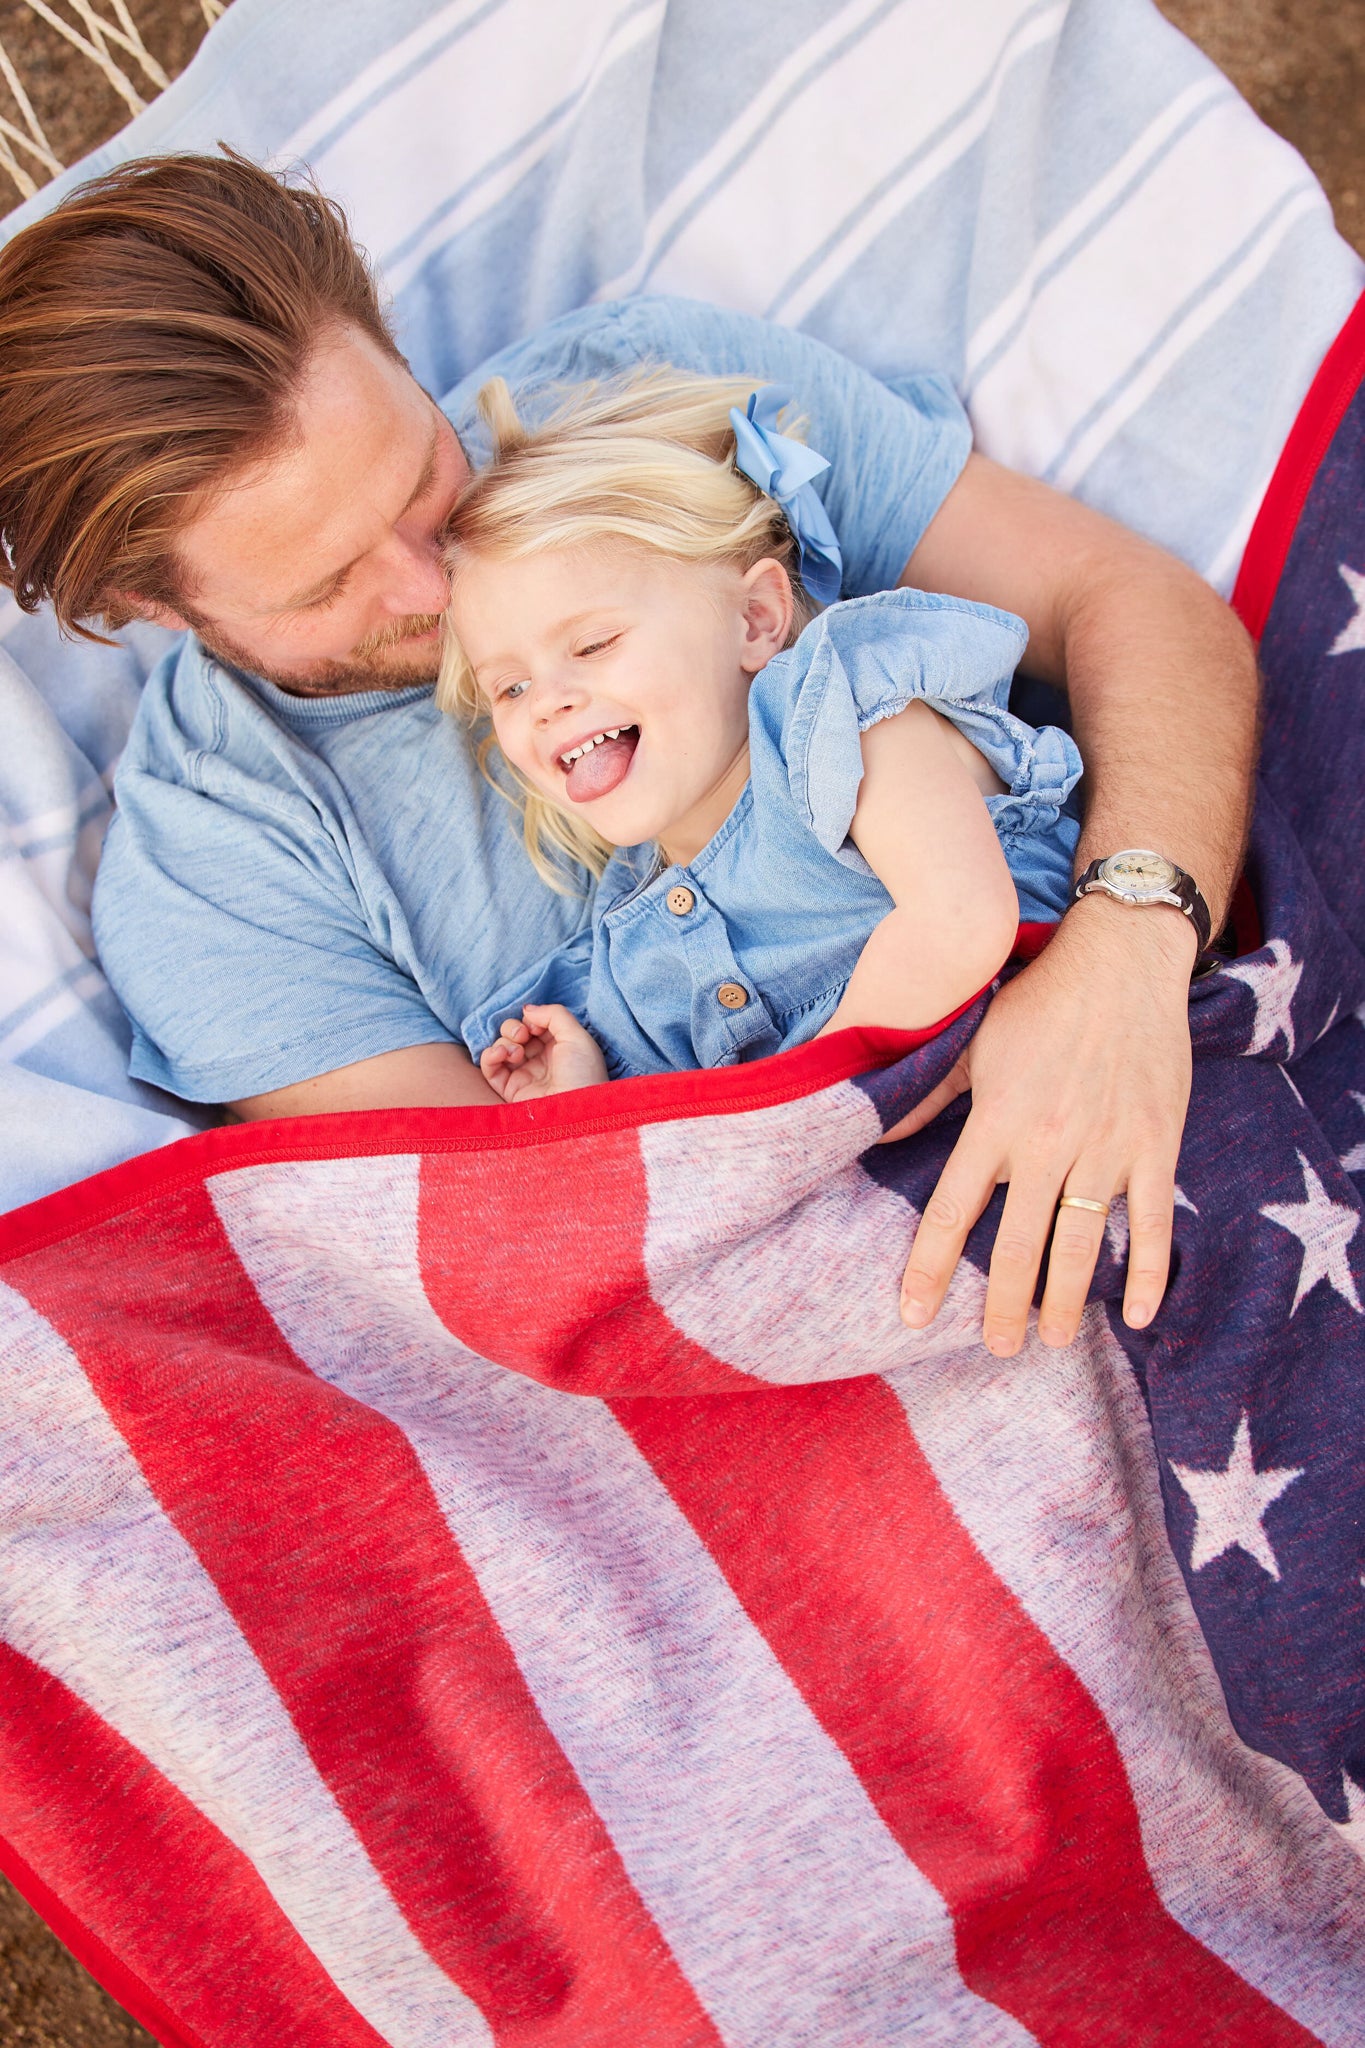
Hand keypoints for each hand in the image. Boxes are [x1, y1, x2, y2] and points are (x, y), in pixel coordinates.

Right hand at [478, 1004, 608, 1102]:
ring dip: (504, 1041)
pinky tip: (501, 1054)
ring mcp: (524, 1075)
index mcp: (560, 1047)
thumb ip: (553, 1014)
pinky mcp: (510, 1090)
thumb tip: (527, 1009)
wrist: (577, 1114)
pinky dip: (489, 1055)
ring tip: (517, 1051)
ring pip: (501, 1047)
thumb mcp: (578, 1036)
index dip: (532, 1019)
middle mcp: (541, 1060)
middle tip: (524, 1035)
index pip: (536, 1024)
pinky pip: (490, 1068)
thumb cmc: (584, 1075)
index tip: (537, 1025)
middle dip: (514, 1028)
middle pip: (515, 1033)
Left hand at [893, 897, 1195, 1351]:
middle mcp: (1049, 1143)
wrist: (1121, 961)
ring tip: (1052, 1341)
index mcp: (997, 1121)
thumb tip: (876, 1133)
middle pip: (1018, 1246)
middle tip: (995, 1348)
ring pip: (1082, 1245)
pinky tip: (1140, 1315)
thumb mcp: (972, 1041)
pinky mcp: (1157, 1145)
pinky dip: (1149, 1272)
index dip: (930, 1267)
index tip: (913, 1312)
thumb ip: (927, 1095)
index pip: (954, 1210)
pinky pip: (1152, 1223)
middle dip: (1004, 1306)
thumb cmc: (1038, 1001)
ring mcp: (1107, 1148)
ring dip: (1066, 1302)